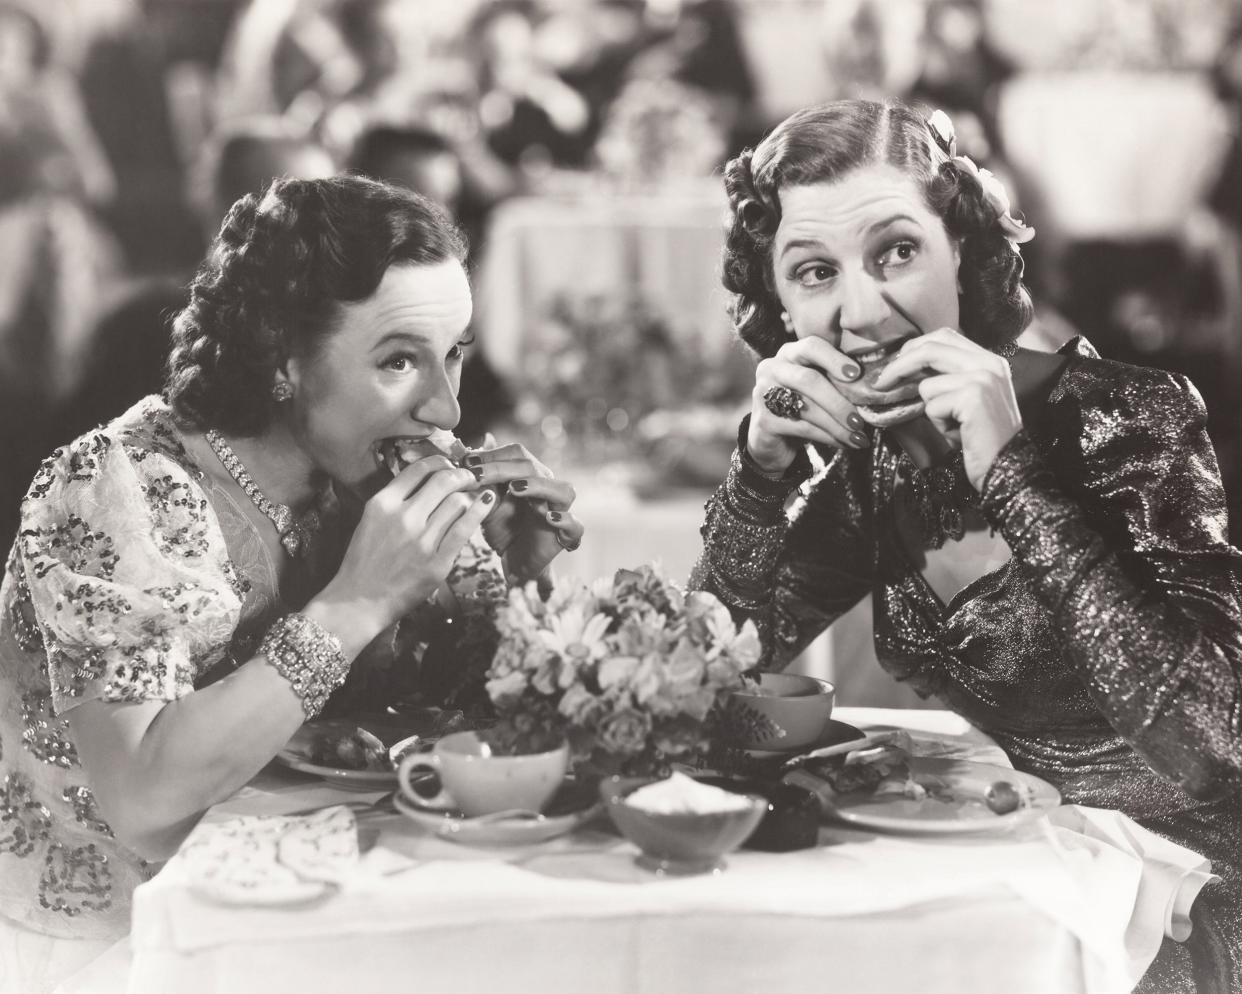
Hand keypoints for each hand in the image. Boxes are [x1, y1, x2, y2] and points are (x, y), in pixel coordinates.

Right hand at [320, 455, 494, 633]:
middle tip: (469, 478)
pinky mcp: (437, 563)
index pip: (419, 469)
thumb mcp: (370, 521)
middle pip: (443, 480)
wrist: (357, 602)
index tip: (449, 466)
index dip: (441, 462)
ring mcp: (421, 541)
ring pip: (458, 502)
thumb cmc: (364, 563)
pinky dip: (480, 511)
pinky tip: (488, 502)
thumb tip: (427, 482)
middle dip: (461, 475)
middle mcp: (402, 517)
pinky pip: (465, 528)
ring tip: (473, 497)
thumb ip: (395, 501)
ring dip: (469, 496)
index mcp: (382, 504)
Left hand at [465, 436, 583, 582]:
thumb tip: (461, 452)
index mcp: (530, 477)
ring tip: (515, 488)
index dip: (492, 455)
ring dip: (539, 486)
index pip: (517, 454)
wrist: (513, 561)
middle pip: (534, 468)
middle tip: (477, 475)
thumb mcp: (484, 504)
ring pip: (563, 490)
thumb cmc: (502, 529)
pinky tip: (549, 518)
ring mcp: (559, 511)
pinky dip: (565, 520)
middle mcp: (548, 489)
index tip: (465, 462)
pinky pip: (576, 526)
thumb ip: (480, 481)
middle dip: (502, 468)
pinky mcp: (565, 536)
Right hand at [747, 336, 919, 474]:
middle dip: (838, 402)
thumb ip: (835, 379)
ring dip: (836, 424)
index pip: (811, 346)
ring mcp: (763, 393)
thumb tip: (875, 385)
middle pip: (808, 380)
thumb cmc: (802, 406)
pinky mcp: (763, 420)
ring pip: (806, 407)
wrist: (771, 438)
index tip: (856, 374)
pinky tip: (843, 443)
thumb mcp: (818, 387)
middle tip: (860, 420)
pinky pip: (801, 427)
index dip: (834, 359)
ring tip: (857, 436)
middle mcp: (772, 367)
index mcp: (789, 353)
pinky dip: (827, 437)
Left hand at [872, 328, 1022, 489]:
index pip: (944, 336)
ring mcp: (983, 378)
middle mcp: (989, 363)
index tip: (894, 364)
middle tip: (880, 383)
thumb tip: (903, 366)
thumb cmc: (980, 436)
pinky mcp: (974, 396)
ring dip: (931, 410)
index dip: (914, 347)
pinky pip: (932, 406)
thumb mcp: (965, 399)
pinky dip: (939, 424)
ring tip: (953, 425)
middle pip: (930, 348)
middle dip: (899, 366)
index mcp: (989, 360)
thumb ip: (945, 377)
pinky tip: (959, 433)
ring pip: (927, 384)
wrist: (1006, 465)